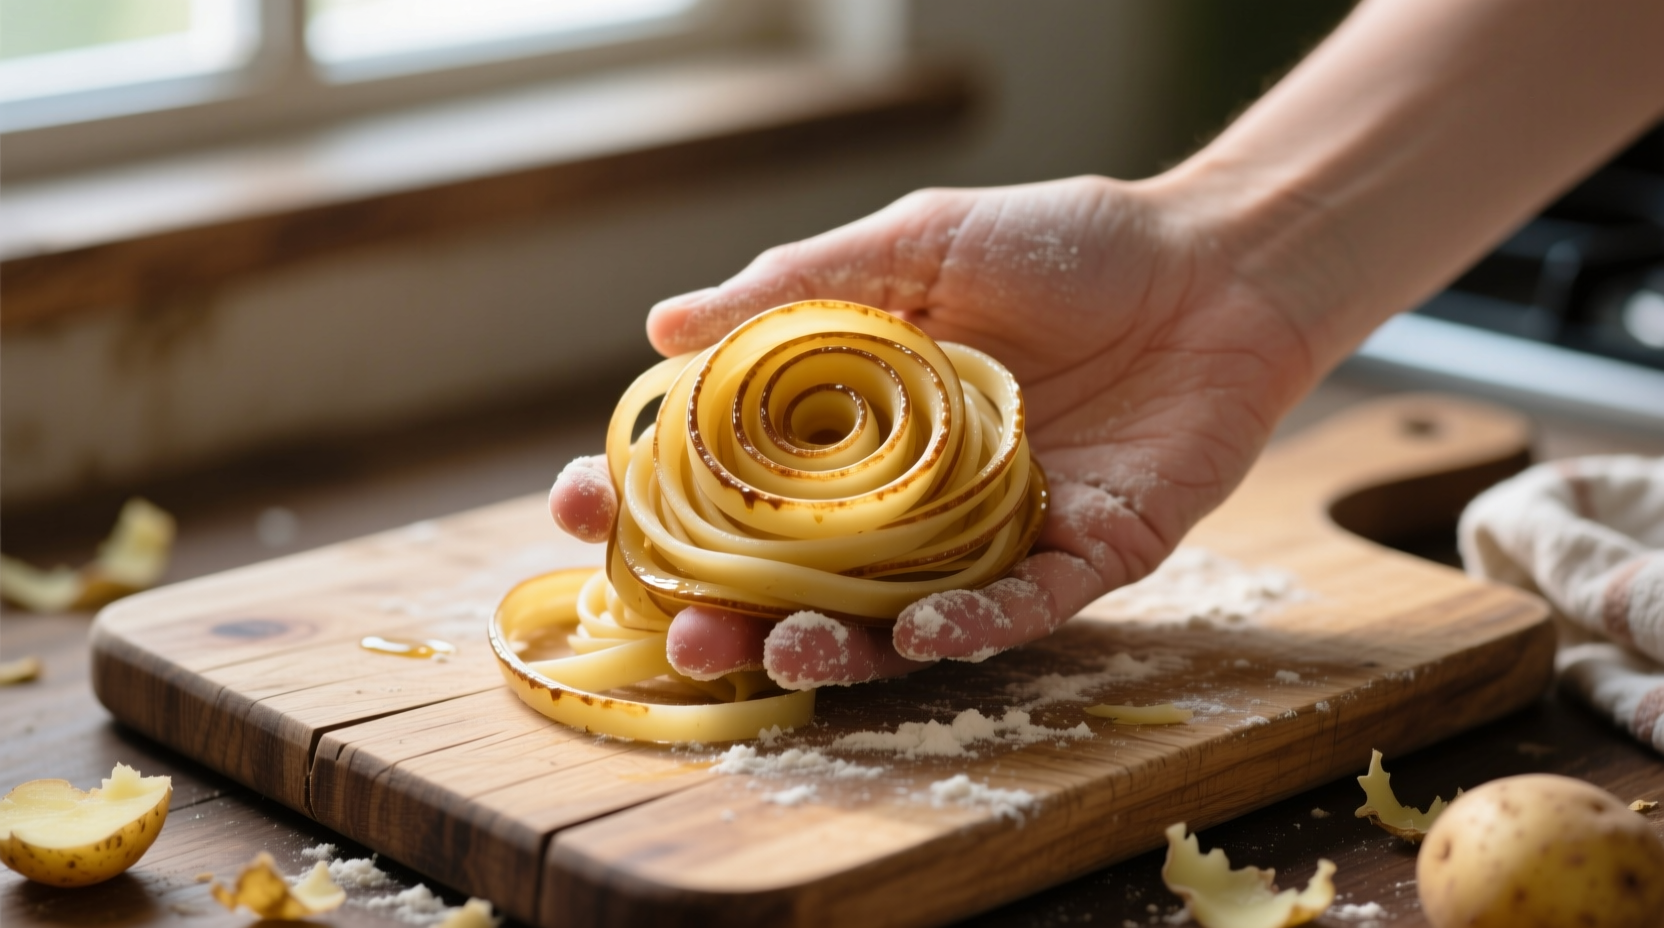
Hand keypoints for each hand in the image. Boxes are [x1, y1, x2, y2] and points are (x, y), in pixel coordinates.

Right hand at [550, 175, 1318, 687]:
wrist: (1213, 262)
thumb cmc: (1063, 243)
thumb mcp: (917, 245)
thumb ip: (801, 284)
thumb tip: (663, 326)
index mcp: (859, 425)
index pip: (734, 478)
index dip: (654, 498)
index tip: (581, 505)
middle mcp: (915, 496)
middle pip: (801, 575)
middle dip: (729, 611)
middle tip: (677, 634)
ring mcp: (994, 533)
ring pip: (900, 617)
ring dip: (838, 644)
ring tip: (780, 647)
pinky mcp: (1086, 555)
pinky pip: (1022, 607)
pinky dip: (973, 623)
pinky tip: (925, 628)